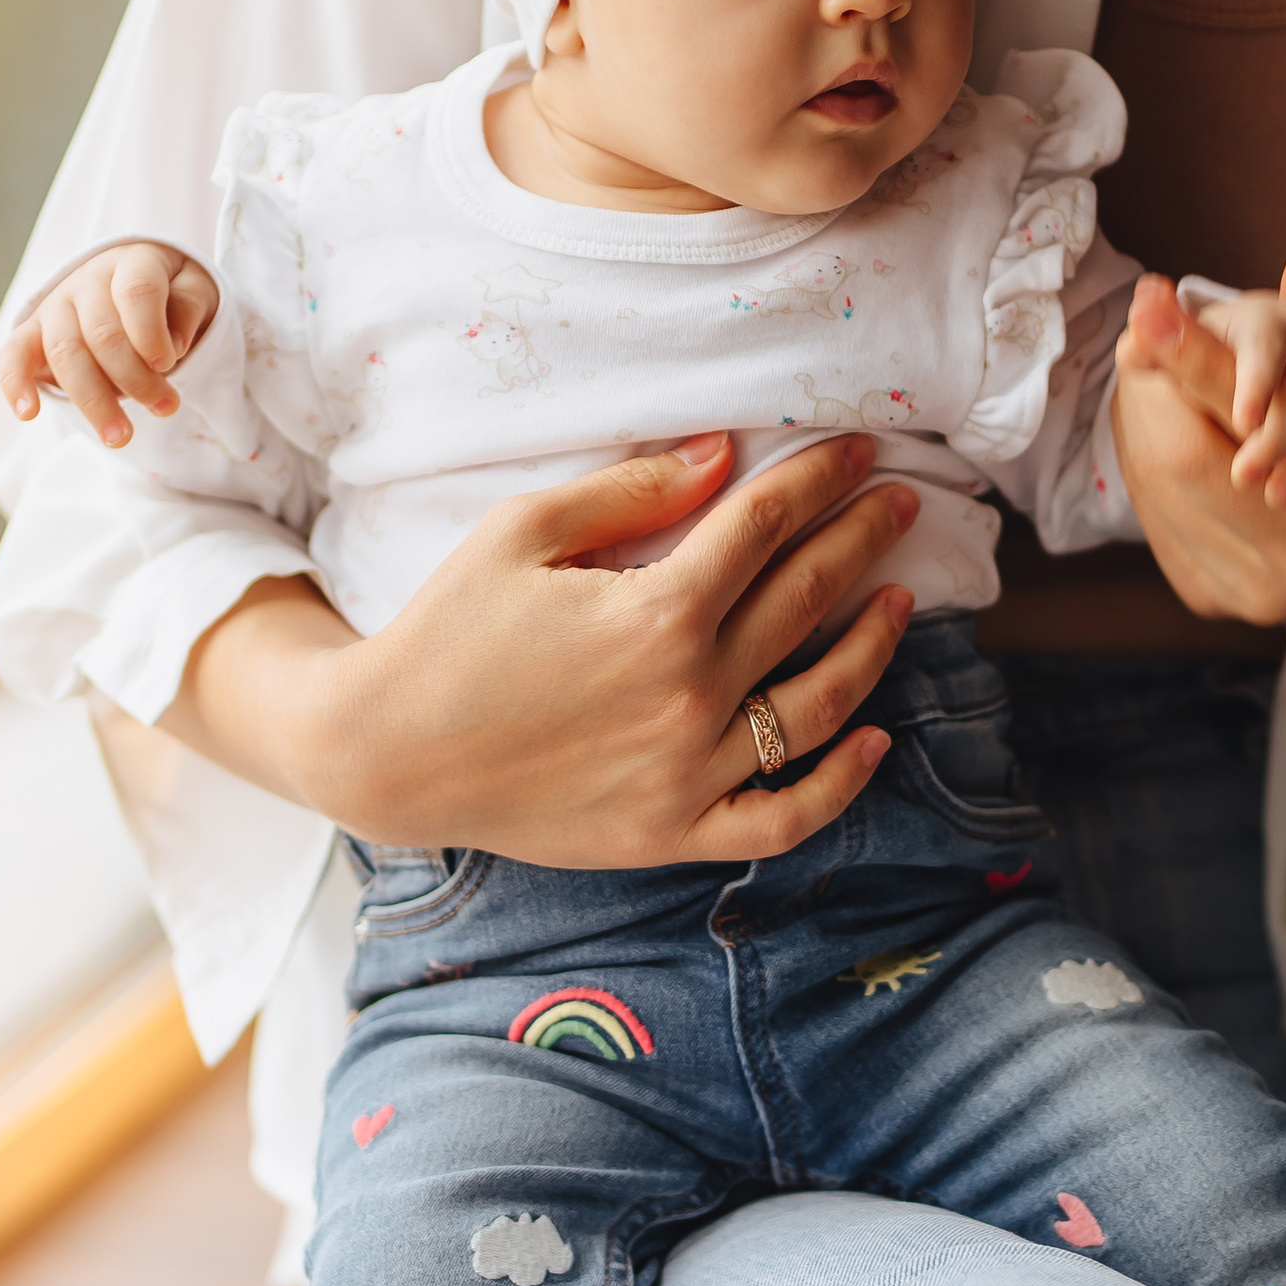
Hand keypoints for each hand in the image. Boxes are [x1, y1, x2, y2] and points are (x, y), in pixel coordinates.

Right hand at [0, 240, 220, 446]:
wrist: (130, 281)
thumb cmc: (170, 290)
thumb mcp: (195, 287)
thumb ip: (189, 306)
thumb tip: (174, 345)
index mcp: (132, 262)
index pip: (136, 291)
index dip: (150, 331)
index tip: (168, 363)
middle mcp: (88, 280)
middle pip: (102, 333)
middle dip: (135, 379)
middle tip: (165, 408)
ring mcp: (55, 306)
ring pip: (66, 353)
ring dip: (93, 400)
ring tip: (120, 436)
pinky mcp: (31, 332)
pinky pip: (13, 355)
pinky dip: (16, 384)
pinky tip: (28, 413)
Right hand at [177, 428, 923, 868]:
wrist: (386, 753)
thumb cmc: (449, 630)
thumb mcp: (522, 532)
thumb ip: (632, 489)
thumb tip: (724, 452)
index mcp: (657, 613)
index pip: (768, 527)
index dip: (821, 479)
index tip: (860, 452)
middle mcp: (690, 694)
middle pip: (808, 600)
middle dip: (863, 538)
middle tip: (898, 502)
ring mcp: (690, 772)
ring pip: (818, 705)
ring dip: (873, 645)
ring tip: (899, 597)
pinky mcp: (674, 833)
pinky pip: (782, 819)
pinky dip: (838, 786)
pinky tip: (872, 740)